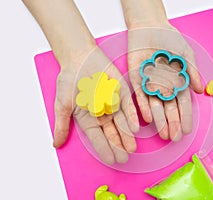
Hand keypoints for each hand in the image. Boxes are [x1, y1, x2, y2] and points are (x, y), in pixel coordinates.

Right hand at [54, 46, 138, 164]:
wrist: (79, 57)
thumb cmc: (69, 79)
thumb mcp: (62, 104)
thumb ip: (62, 124)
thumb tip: (55, 145)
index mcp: (89, 118)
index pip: (98, 138)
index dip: (105, 149)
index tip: (112, 161)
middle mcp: (103, 113)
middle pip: (112, 133)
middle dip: (119, 145)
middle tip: (125, 158)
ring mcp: (113, 103)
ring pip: (122, 122)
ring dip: (127, 135)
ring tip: (132, 148)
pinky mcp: (122, 92)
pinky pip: (128, 106)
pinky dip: (131, 116)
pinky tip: (136, 127)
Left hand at [127, 22, 202, 140]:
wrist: (150, 25)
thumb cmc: (170, 38)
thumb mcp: (185, 54)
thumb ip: (192, 72)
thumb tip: (200, 90)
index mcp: (176, 82)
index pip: (181, 103)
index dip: (184, 117)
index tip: (186, 130)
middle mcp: (163, 86)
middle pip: (168, 108)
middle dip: (172, 123)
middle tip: (173, 137)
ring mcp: (149, 84)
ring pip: (154, 105)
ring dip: (159, 119)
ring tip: (163, 133)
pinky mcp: (136, 79)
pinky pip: (139, 95)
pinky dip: (144, 106)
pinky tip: (148, 118)